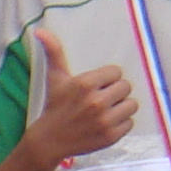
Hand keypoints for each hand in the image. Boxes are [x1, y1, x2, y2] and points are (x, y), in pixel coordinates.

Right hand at [22, 27, 136, 167]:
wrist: (50, 140)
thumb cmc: (55, 105)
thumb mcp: (55, 77)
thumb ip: (53, 51)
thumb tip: (39, 30)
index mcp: (85, 84)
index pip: (116, 72)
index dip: (108, 78)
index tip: (97, 85)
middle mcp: (97, 102)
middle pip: (126, 87)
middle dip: (116, 91)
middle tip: (103, 98)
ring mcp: (105, 121)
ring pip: (131, 105)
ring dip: (122, 107)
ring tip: (107, 110)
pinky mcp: (110, 136)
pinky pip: (130, 123)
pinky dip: (121, 124)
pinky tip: (106, 123)